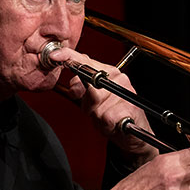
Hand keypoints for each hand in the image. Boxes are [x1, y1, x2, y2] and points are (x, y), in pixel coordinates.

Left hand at [47, 46, 156, 163]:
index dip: (69, 57)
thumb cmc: (113, 114)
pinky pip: (106, 118)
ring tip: (106, 118)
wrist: (133, 133)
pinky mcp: (130, 108)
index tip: (56, 56)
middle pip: (88, 85)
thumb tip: (72, 79)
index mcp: (110, 72)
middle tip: (95, 110)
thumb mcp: (94, 99)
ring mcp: (125, 93)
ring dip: (96, 116)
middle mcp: (119, 79)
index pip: (86, 61)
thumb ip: (81, 87)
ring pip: (96, 105)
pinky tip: (113, 124)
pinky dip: (105, 125)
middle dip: (87, 102)